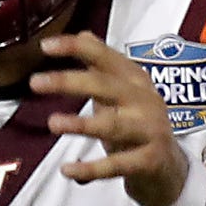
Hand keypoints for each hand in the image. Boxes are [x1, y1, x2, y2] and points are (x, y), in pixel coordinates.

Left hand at [32, 32, 190, 205]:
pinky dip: (91, 169)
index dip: (76, 48)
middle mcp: (145, 100)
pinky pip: (117, 165)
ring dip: (81, 124)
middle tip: (35, 82)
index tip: (45, 46)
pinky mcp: (150, 161)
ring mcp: (150, 130)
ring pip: (112, 125)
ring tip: (53, 123)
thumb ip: (103, 66)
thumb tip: (83, 35)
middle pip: (105, 86)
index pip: (105, 56)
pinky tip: (68, 170)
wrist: (170, 167)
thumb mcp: (124, 92)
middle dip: (70, 82)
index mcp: (135, 80)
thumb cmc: (139, 125)